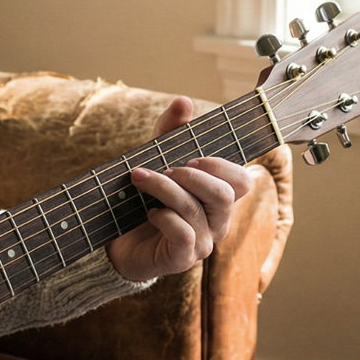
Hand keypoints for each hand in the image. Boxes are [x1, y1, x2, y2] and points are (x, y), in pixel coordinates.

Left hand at [106, 97, 252, 281]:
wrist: (117, 243)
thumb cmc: (144, 200)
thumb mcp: (156, 160)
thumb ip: (170, 132)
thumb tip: (184, 101)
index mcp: (219, 199)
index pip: (242, 181)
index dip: (220, 166)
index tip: (191, 157)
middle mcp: (217, 222)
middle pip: (223, 195)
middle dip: (191, 176)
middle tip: (166, 169)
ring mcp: (202, 243)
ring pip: (196, 210)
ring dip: (164, 188)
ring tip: (140, 179)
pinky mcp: (182, 259)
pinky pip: (182, 233)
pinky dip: (163, 217)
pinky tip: (149, 213)